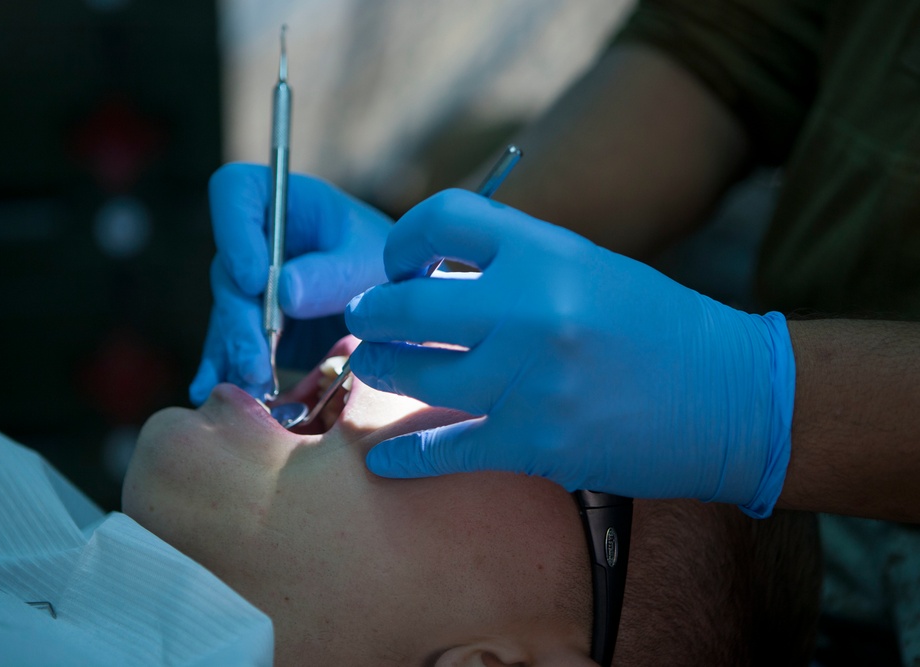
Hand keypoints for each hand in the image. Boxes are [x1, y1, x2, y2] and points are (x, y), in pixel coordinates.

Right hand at [190, 163, 391, 403]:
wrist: (400, 307)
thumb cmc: (389, 267)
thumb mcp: (371, 263)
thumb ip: (332, 274)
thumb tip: (283, 293)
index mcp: (285, 202)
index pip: (234, 192)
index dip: (234, 232)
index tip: (255, 279)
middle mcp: (258, 239)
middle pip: (228, 269)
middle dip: (241, 319)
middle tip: (257, 360)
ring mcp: (251, 284)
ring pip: (227, 314)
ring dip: (236, 352)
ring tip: (252, 388)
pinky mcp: (253, 323)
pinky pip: (230, 344)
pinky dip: (226, 369)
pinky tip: (212, 392)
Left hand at [344, 189, 794, 517]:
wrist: (737, 397)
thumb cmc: (660, 327)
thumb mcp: (589, 268)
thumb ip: (513, 265)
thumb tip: (432, 276)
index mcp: (547, 252)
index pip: (442, 218)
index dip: (404, 241)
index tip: (398, 266)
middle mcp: (531, 308)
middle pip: (405, 305)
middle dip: (372, 314)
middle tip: (367, 322)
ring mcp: (528, 379)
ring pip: (412, 375)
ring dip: (381, 372)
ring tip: (378, 369)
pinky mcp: (536, 442)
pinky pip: (444, 451)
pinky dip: (404, 459)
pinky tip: (383, 460)